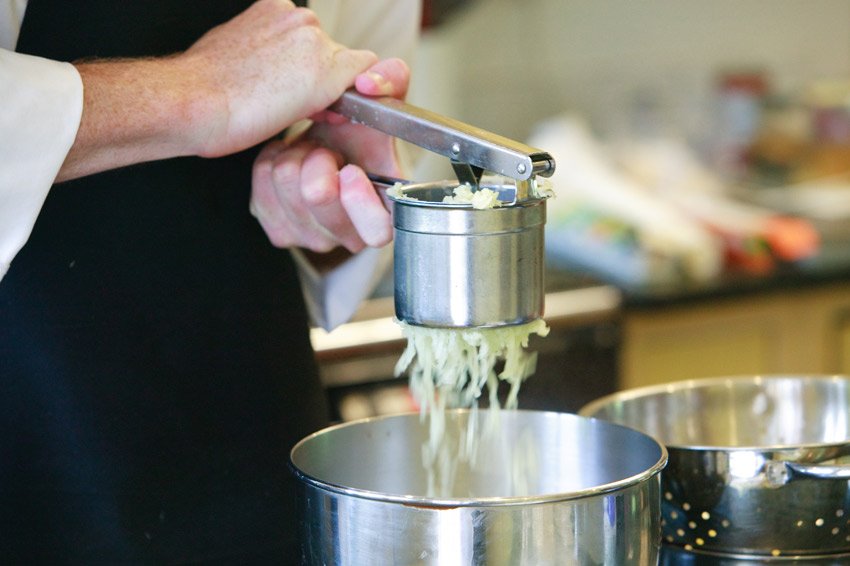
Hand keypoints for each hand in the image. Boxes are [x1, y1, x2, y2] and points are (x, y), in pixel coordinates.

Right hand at [60, 0, 378, 180]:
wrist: (195, 101)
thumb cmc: (203, 91)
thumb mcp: (234, 56)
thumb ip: (267, 57)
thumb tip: (280, 74)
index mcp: (273, 11)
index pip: (311, 41)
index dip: (310, 69)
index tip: (297, 91)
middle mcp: (298, 17)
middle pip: (332, 53)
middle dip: (323, 82)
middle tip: (298, 106)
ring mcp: (316, 40)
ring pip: (347, 68)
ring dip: (333, 92)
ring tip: (301, 111)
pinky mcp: (331, 68)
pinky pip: (363, 82)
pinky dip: (354, 102)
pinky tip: (326, 114)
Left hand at [250, 58, 409, 253]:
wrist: (320, 145)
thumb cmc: (352, 133)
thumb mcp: (377, 103)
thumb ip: (391, 80)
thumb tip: (369, 82)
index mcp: (383, 212)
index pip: (377, 230)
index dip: (360, 201)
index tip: (349, 168)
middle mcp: (348, 233)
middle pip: (319, 197)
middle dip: (317, 156)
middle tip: (325, 148)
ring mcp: (312, 236)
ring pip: (286, 186)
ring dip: (295, 154)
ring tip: (309, 151)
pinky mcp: (279, 229)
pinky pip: (262, 190)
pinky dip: (272, 162)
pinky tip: (290, 159)